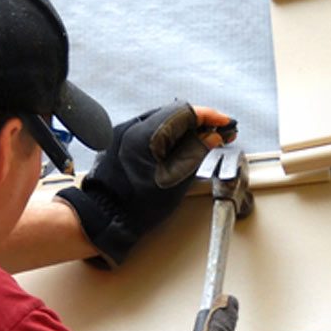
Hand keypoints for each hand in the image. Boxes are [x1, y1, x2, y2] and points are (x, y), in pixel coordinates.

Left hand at [57, 102, 235, 267]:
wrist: (106, 217)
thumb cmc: (136, 207)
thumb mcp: (176, 180)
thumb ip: (196, 152)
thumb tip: (212, 136)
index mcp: (145, 134)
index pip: (184, 112)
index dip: (209, 116)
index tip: (224, 122)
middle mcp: (131, 127)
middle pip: (174, 113)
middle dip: (199, 122)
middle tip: (219, 132)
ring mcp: (123, 132)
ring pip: (162, 121)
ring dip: (184, 128)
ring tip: (203, 141)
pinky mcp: (120, 140)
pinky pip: (150, 130)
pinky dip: (168, 135)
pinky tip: (181, 145)